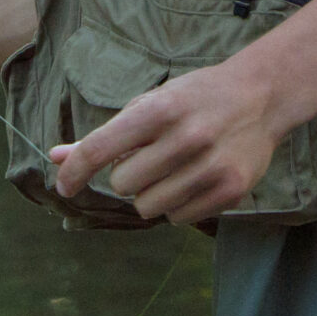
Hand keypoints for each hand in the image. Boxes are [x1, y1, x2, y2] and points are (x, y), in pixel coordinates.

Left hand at [49, 55, 285, 224]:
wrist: (260, 96)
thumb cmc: (192, 100)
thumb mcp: (148, 104)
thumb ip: (103, 136)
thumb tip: (56, 157)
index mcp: (158, 111)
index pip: (100, 149)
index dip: (74, 172)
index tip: (62, 187)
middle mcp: (185, 138)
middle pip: (122, 184)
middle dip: (126, 176)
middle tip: (146, 159)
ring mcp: (211, 167)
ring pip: (149, 207)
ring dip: (150, 195)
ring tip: (170, 171)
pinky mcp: (232, 190)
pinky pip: (179, 219)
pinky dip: (176, 206)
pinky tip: (192, 181)